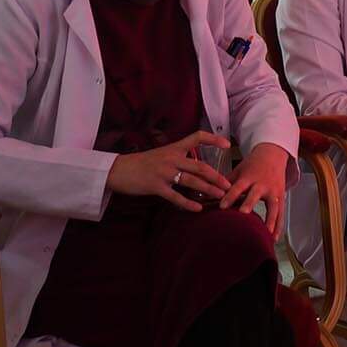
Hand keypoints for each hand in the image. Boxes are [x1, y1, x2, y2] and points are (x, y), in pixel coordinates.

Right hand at [104, 130, 232, 210]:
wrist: (117, 169)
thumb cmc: (140, 163)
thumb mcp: (160, 155)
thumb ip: (177, 158)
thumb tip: (195, 168)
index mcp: (173, 148)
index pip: (197, 137)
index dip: (213, 139)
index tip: (227, 145)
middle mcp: (171, 158)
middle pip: (200, 166)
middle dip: (217, 176)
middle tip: (229, 185)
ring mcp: (164, 173)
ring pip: (192, 181)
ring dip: (208, 189)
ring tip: (220, 196)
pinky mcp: (156, 186)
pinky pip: (176, 196)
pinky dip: (188, 203)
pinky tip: (198, 208)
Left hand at [220, 141, 289, 236]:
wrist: (273, 154)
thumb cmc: (251, 165)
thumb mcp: (238, 170)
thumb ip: (224, 184)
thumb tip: (203, 196)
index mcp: (249, 177)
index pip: (238, 187)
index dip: (230, 196)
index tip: (222, 207)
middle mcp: (262, 184)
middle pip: (255, 194)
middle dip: (249, 204)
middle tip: (243, 214)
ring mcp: (273, 191)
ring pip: (273, 206)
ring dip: (269, 220)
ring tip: (265, 234)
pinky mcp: (281, 197)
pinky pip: (281, 213)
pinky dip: (278, 226)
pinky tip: (274, 238)